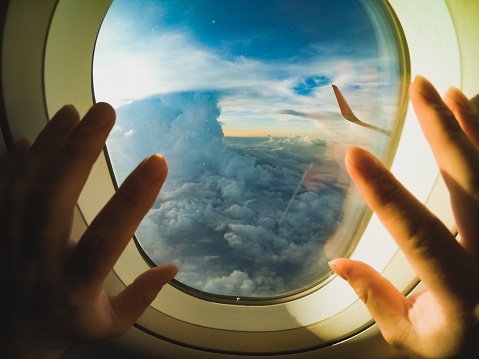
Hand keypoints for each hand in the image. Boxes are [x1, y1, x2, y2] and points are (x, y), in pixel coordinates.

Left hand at [0, 103, 176, 357]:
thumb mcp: (110, 325)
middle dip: (80, 150)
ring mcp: (7, 245)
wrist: (7, 336)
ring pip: (25, 186)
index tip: (159, 161)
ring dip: (50, 144)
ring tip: (74, 111)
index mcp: (74, 288)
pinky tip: (33, 135)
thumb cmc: (66, 324)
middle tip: (106, 112)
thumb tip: (174, 266)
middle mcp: (37, 262)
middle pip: (54, 199)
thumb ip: (141, 297)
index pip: (106, 240)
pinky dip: (15, 160)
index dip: (133, 200)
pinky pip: (0, 189)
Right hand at [329, 76, 478, 357]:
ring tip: (445, 91)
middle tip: (420, 89)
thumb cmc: (459, 348)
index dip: (384, 192)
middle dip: (442, 131)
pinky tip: (472, 118)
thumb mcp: (412, 337)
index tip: (355, 155)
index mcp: (459, 289)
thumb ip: (375, 298)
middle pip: (470, 184)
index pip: (417, 231)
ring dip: (468, 127)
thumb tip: (337, 263)